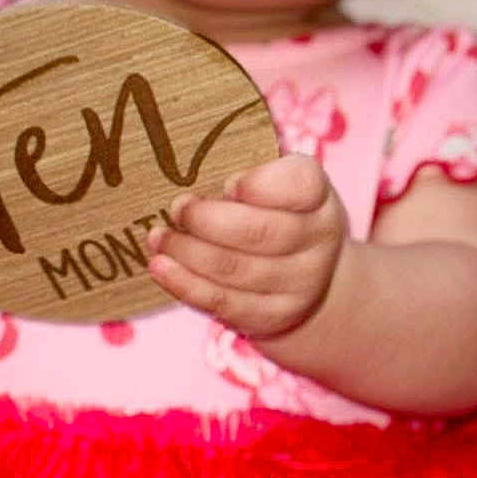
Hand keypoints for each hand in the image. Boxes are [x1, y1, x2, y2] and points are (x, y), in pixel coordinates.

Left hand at [145, 153, 347, 337]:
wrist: (313, 277)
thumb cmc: (279, 214)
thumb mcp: (279, 184)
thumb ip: (248, 171)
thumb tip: (187, 161)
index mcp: (318, 197)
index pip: (299, 185)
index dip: (259, 185)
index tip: (228, 183)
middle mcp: (317, 242)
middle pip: (259, 232)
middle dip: (207, 220)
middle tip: (177, 208)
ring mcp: (299, 284)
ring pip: (235, 269)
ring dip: (187, 252)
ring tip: (158, 237)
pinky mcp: (274, 316)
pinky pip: (223, 302)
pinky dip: (185, 284)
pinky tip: (160, 267)